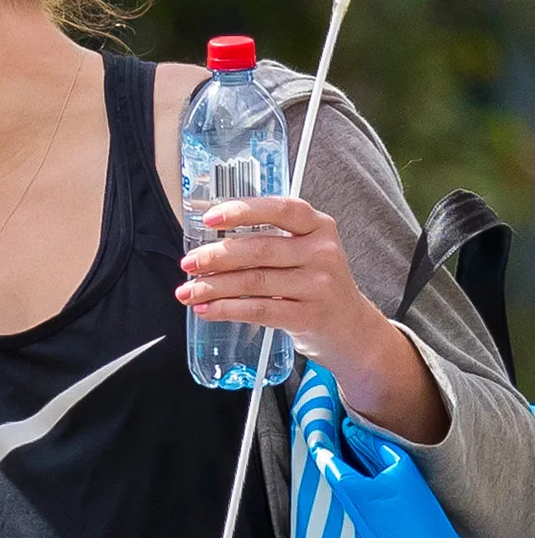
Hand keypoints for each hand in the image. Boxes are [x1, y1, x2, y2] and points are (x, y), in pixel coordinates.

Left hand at [177, 195, 447, 442]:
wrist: (350, 328)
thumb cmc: (314, 283)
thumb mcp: (305, 252)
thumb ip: (268, 241)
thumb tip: (209, 243)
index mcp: (319, 226)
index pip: (280, 209)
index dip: (242, 211)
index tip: (209, 218)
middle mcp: (322, 252)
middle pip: (259, 249)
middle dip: (216, 256)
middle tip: (187, 263)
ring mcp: (319, 285)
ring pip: (254, 281)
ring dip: (213, 287)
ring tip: (187, 291)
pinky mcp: (309, 316)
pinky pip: (258, 310)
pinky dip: (227, 309)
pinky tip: (206, 310)